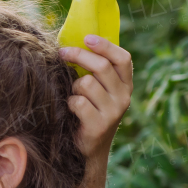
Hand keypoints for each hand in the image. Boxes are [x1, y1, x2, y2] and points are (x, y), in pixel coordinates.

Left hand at [58, 34, 132, 165]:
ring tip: (74, 96)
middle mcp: (124, 97)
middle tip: (62, 53)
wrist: (89, 150)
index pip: (123, 58)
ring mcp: (113, 112)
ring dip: (73, 87)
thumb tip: (75, 41)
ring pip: (86, 83)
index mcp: (126, 85)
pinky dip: (70, 104)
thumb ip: (96, 70)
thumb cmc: (89, 111)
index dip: (105, 46)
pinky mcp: (99, 125)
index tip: (87, 38)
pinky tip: (71, 111)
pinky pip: (78, 102)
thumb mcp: (99, 90)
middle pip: (101, 66)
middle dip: (78, 55)